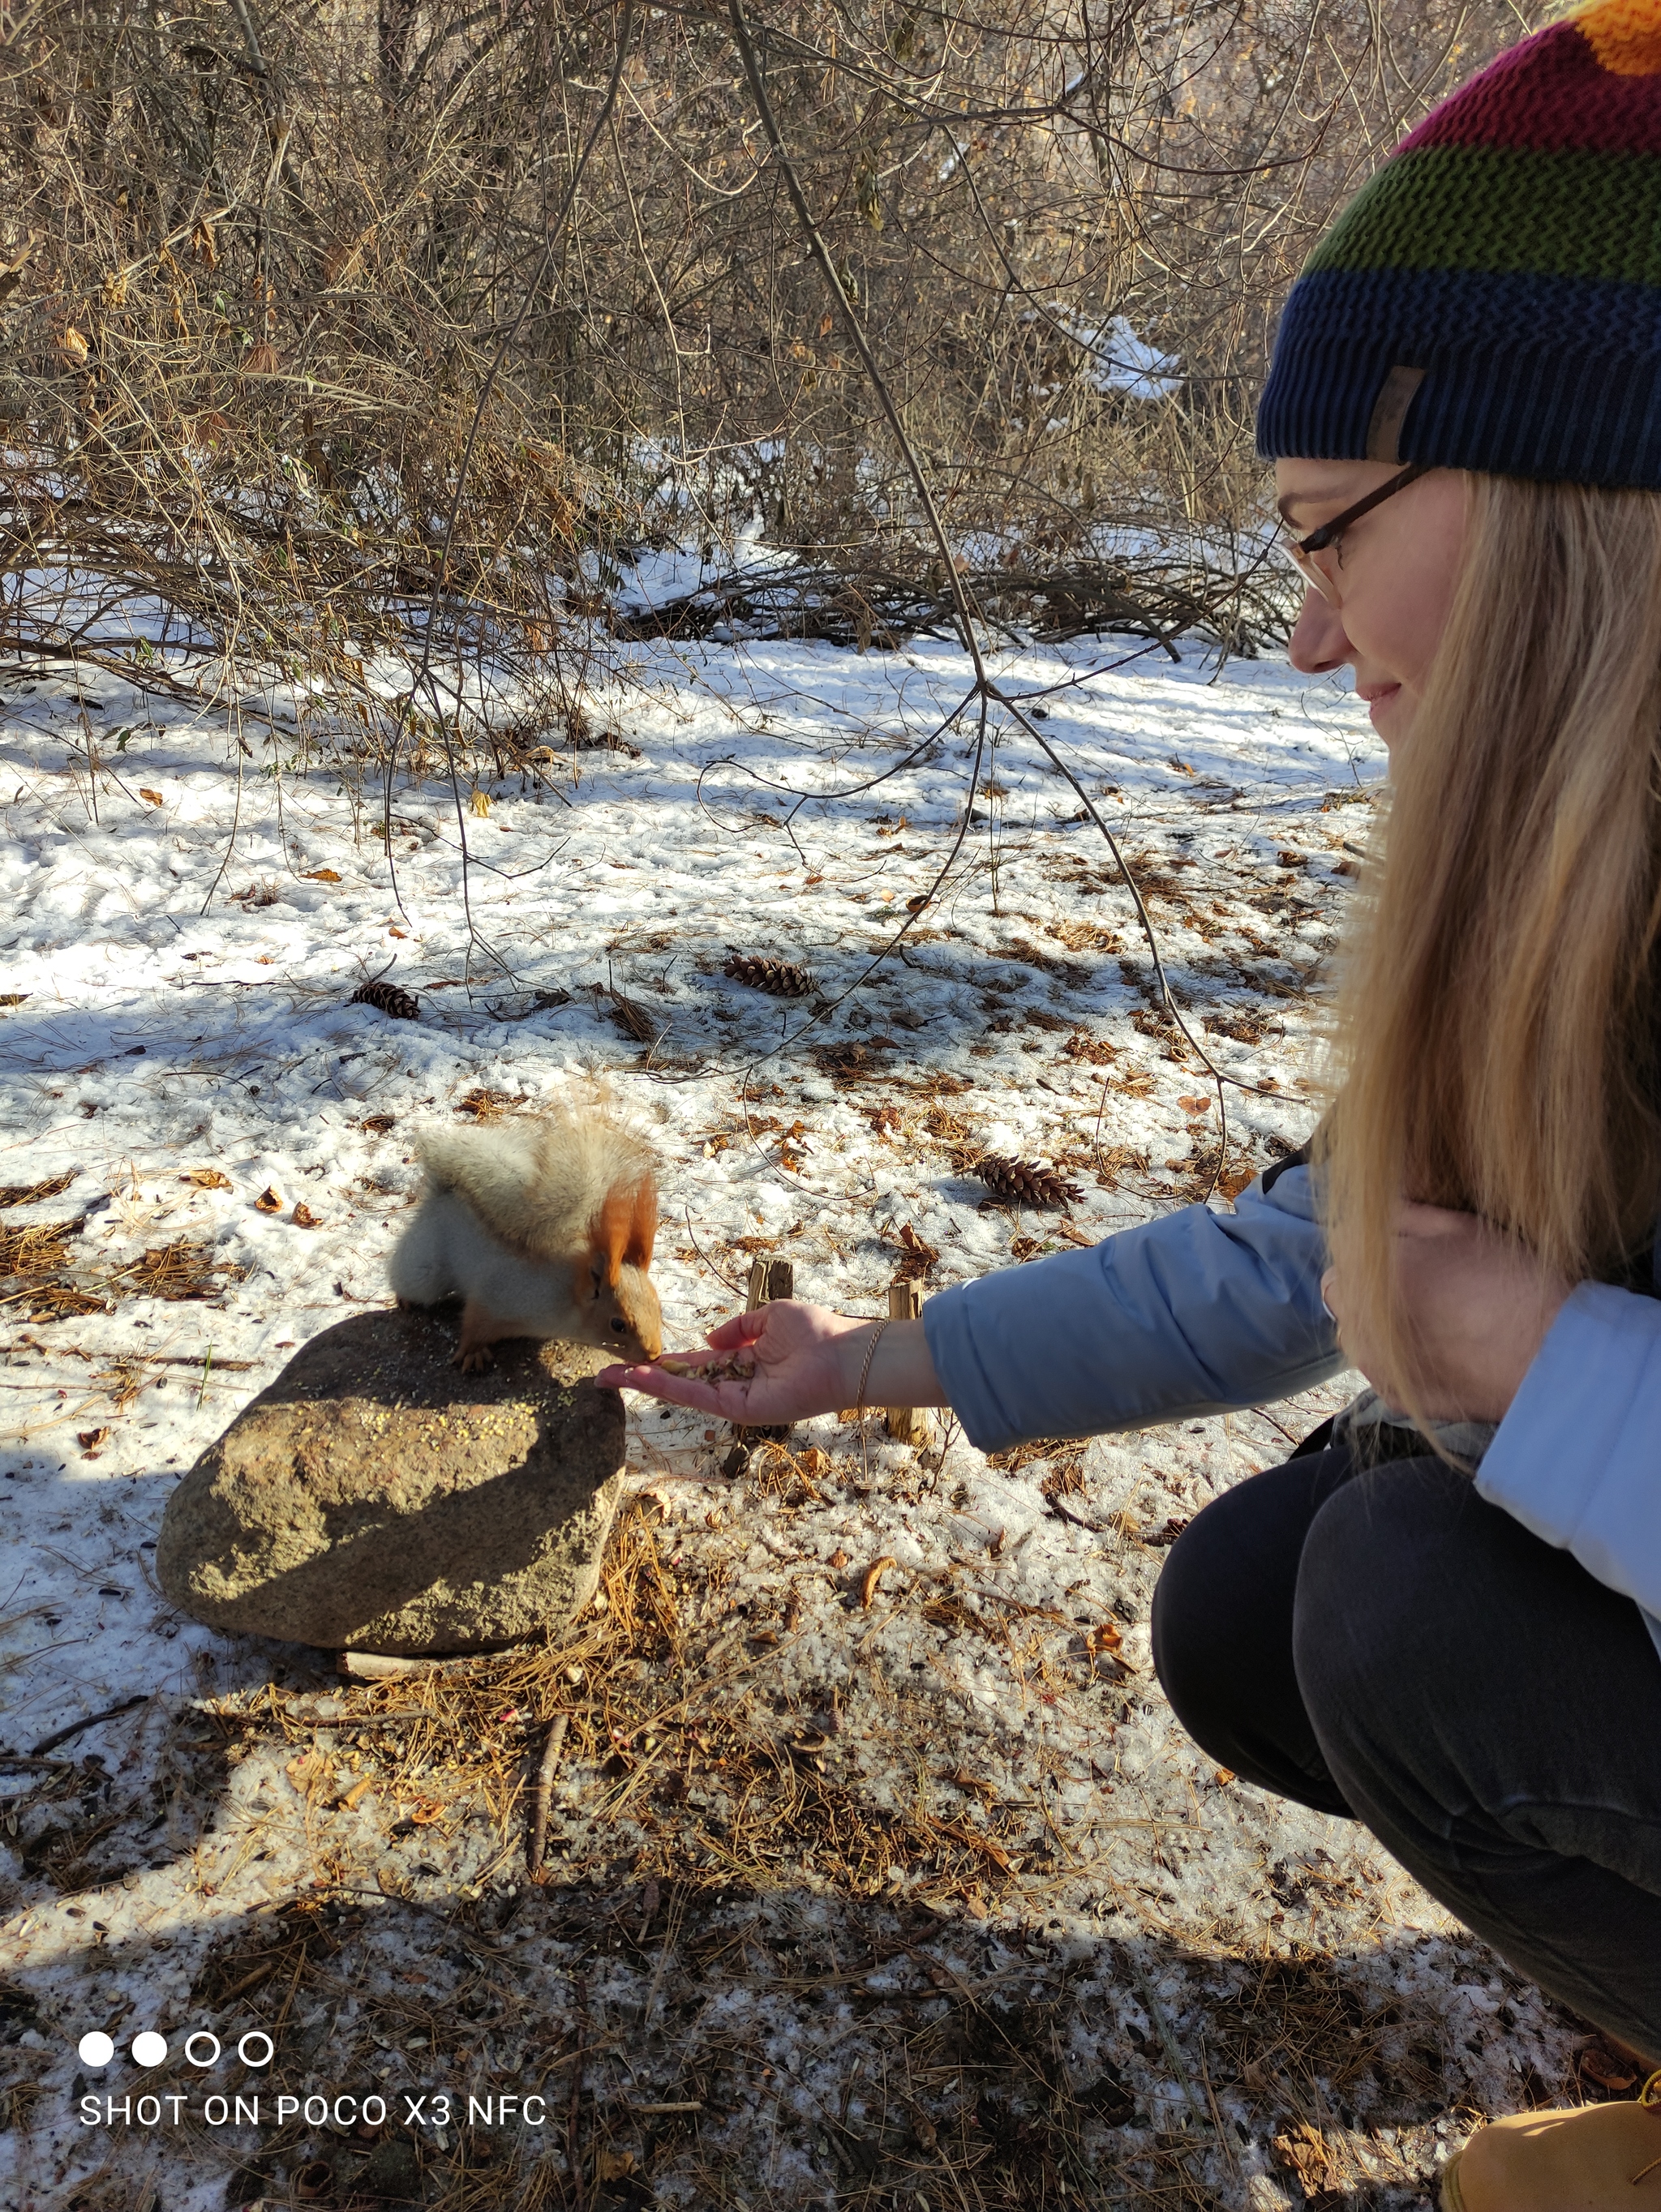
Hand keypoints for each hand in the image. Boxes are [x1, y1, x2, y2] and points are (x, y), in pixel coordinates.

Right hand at [596, 1300, 889, 1426]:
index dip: (664, 1362)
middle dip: (642, 1379)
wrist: (845, 1354)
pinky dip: (672, 1388)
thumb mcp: (771, 1316)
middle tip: (604, 1376)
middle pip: (680, 1382)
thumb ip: (738, 1327)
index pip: (695, 1363)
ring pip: (683, 1392)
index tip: (634, 1360)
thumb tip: (710, 1340)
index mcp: (741, 1361)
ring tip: (612, 1377)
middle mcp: (735, 1383)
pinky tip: (645, 1378)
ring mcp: (736, 1399)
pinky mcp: (742, 1409)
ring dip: (646, 1384)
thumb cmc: (817, 1332)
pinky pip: (700, 1396)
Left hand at [1320, 1201, 1569, 1422]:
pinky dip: (1396, 1353)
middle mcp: (1356, 1318)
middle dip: (1364, 1278)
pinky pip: (1378, 1365)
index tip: (1403, 1244)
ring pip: (1354, 1328)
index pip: (1343, 1240)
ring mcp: (1371, 1362)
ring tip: (1430, 1315)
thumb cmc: (1511, 1283)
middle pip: (1340, 1286)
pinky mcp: (1391, 1394)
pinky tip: (1438, 1348)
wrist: (1549, 1360)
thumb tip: (1381, 1204)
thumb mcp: (1459, 1228)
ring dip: (1375, 1317)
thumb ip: (1405, 1213)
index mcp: (1366, 1269)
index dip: (1373, 1239)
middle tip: (1414, 1278)